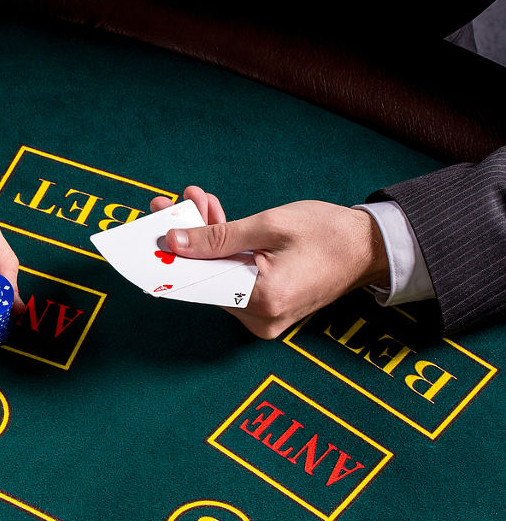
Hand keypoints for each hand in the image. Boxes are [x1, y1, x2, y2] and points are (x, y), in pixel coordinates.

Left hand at [149, 186, 389, 338]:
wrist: (373, 247)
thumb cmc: (329, 233)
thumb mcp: (268, 225)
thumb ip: (217, 236)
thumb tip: (173, 241)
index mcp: (263, 300)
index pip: (197, 284)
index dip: (168, 256)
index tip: (148, 231)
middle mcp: (260, 319)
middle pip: (203, 278)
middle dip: (186, 237)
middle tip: (171, 203)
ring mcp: (263, 317)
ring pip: (215, 275)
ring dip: (204, 239)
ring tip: (197, 201)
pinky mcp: (265, 308)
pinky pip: (231, 278)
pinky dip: (222, 251)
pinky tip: (213, 218)